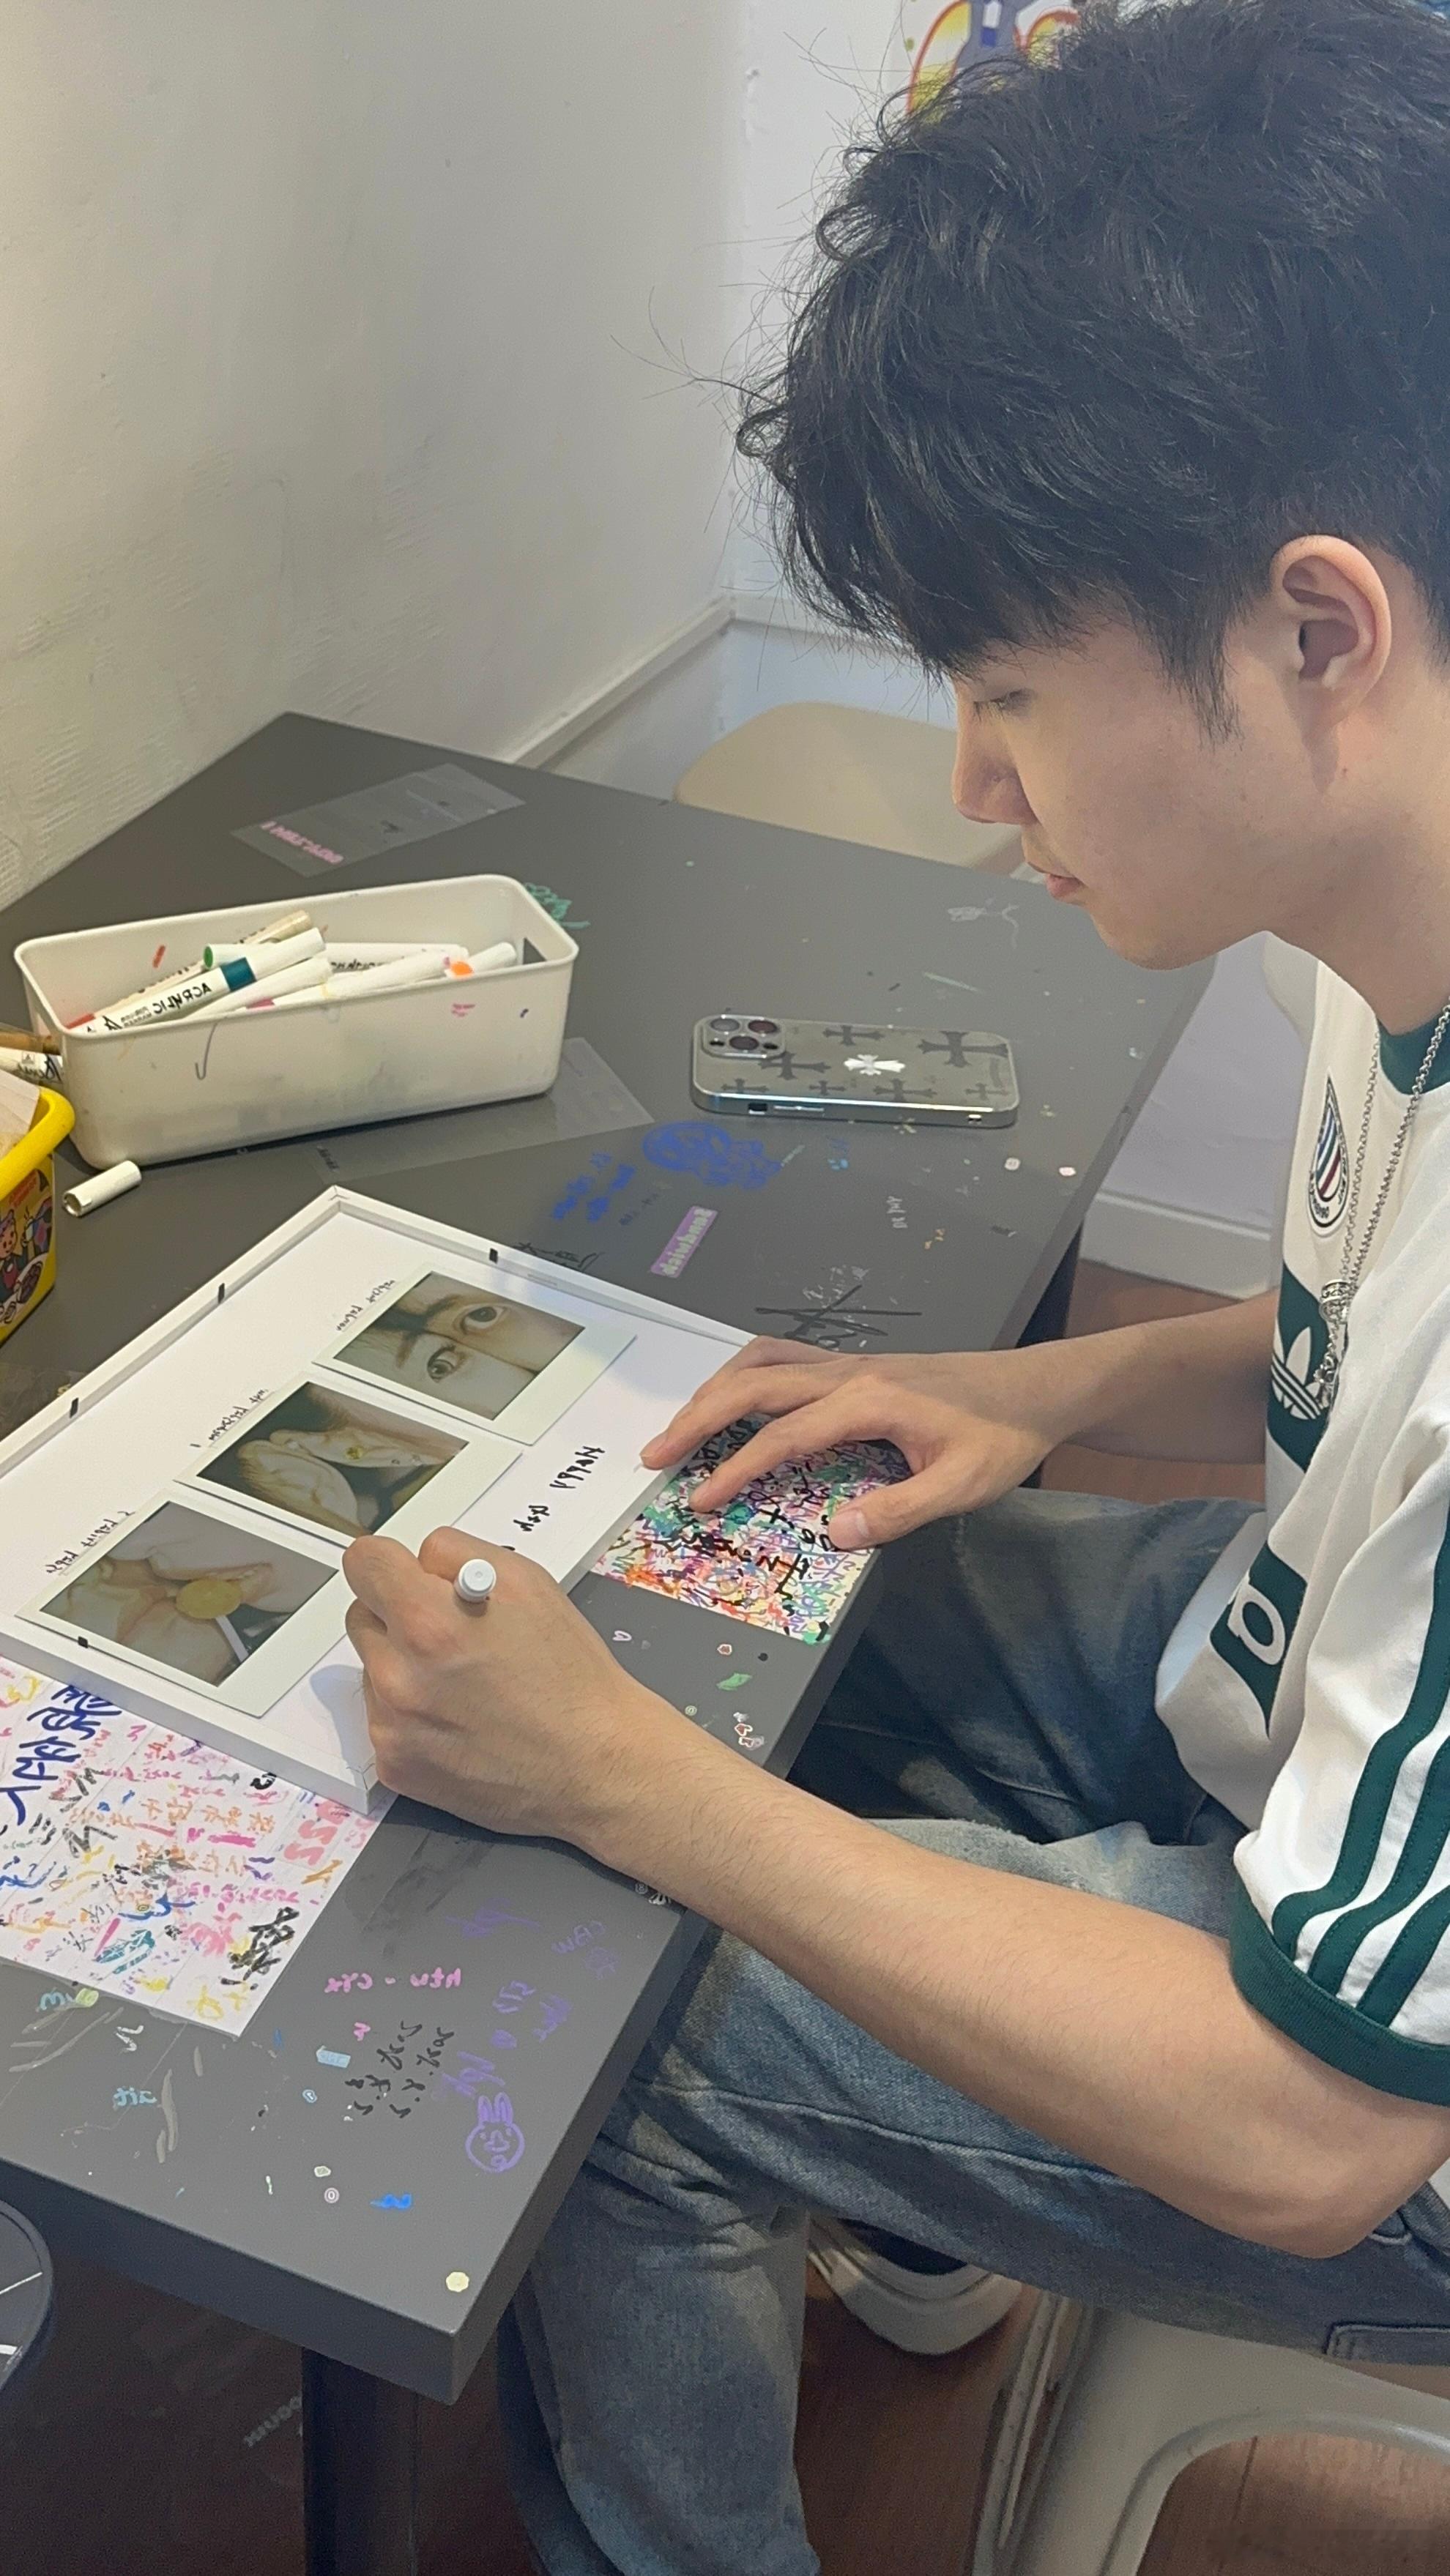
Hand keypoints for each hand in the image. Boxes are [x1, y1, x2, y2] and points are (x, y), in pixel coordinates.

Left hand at [342, 1526, 698, 1848]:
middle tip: (451, 1632)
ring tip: (463, 1682)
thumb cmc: (570, 1676)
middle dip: (398, 1614)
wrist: (593, 1763)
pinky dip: (411, 1713)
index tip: (406, 1576)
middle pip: (362, 1615)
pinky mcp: (395, 1766)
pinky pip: (383, 1718)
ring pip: (372, 1668)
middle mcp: (398, 1675)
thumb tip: (418, 1559)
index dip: (389, 1564)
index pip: (363, 1563)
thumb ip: (457, 1556)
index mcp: (427, 1620)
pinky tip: (459, 1718)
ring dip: (404, 1665)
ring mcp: (391, 1727)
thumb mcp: (527, 1582)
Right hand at [641, 1338, 1083, 1544]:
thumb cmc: (1001, 1437)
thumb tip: (833, 1534)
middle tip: (655, 1456)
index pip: (782, 1435)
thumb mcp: (960, 1486)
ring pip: (762, 1361)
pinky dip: (746, 1374)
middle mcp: (848, 1372)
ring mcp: (849, 1361)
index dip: (733, 1469)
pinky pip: (784, 1358)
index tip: (697, 1499)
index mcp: (868, 1401)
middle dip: (697, 1418)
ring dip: (715, 1390)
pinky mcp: (856, 1364)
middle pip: (753, 1385)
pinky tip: (735, 1397)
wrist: (1035, 1388)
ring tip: (682, 1427)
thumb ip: (898, 1512)